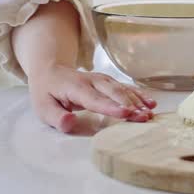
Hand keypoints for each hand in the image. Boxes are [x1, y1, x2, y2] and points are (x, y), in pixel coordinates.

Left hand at [27, 63, 157, 132]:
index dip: (111, 107)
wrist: (50, 70)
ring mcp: (102, 80)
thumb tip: (70, 122)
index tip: (126, 114)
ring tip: (150, 113)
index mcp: (76, 88)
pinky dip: (139, 94)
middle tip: (144, 118)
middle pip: (114, 93)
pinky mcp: (108, 82)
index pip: (95, 99)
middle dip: (130, 105)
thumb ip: (56, 117)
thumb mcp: (43, 108)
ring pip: (122, 89)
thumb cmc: (47, 93)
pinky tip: (151, 103)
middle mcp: (93, 81)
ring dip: (137, 101)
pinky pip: (125, 87)